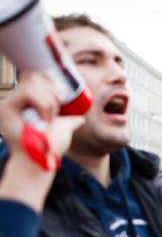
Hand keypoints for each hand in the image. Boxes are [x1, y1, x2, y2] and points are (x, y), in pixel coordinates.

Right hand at [0, 72, 84, 210]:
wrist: (40, 161)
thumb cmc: (49, 148)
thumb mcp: (63, 130)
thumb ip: (69, 122)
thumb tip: (80, 119)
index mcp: (27, 104)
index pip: (34, 76)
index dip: (49, 80)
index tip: (60, 97)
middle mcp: (16, 101)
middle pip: (33, 75)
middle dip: (52, 92)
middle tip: (55, 113)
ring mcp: (9, 103)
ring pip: (32, 82)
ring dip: (49, 102)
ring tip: (49, 118)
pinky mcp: (6, 108)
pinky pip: (28, 92)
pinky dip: (42, 104)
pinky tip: (44, 118)